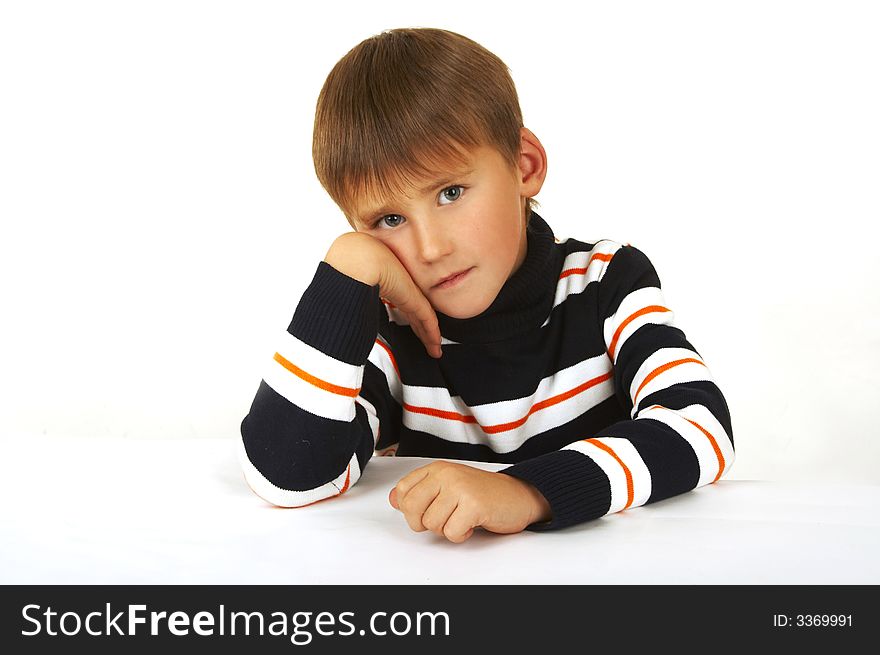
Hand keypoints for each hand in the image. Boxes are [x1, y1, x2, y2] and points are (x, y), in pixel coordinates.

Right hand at [323, 232, 441, 357]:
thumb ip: (356, 293)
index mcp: (388, 280)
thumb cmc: (350, 263)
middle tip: (429, 342)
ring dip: (429, 337)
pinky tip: (435, 347)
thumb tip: (344, 307)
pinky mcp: (415, 301)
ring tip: (434, 350)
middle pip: (415, 313)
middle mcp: (401, 287)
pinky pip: (429, 323)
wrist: (357, 260)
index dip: (408, 316)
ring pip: (424, 321)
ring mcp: (410, 294)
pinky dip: (432, 336)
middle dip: (421, 329)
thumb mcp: (354, 280)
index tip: (412, 326)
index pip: (403, 301)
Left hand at [388, 461, 551, 542]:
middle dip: (423, 523)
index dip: (409, 509)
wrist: (519, 496)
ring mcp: (460, 488)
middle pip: (411, 508)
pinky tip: (472, 524)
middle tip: (442, 519)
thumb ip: (420, 491)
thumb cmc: (483, 493)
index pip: (402, 490)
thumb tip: (393, 499)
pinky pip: (451, 532)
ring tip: (462, 518)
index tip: (427, 510)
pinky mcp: (474, 504)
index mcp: (437, 469)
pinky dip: (460, 535)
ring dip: (446, 529)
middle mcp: (446, 474)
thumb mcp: (447, 486)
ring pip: (431, 524)